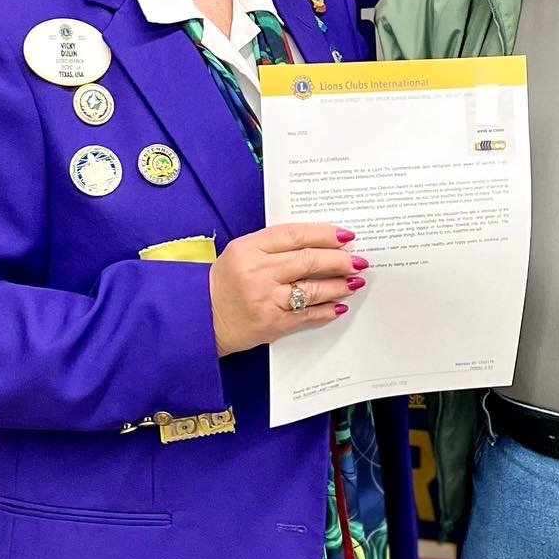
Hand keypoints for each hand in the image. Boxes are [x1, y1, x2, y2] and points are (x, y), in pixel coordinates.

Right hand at [208, 223, 365, 355]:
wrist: (201, 316)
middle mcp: (258, 273)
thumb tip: (317, 243)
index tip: (345, 236)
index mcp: (249, 249)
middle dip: (338, 260)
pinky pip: (307, 315)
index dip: (324, 234)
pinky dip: (326, 310)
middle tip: (357, 260)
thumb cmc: (224, 282)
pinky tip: (339, 305)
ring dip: (339, 285)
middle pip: (308, 260)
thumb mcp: (242, 252)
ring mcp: (266, 300)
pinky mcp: (272, 324)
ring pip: (312, 289)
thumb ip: (274, 245)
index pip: (294, 235)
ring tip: (354, 281)